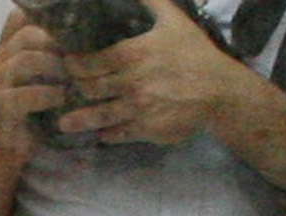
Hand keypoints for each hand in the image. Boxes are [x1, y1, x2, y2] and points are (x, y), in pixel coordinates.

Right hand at [0, 8, 68, 159]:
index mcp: (9, 48)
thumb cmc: (32, 110)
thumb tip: (87, 32)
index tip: (70, 29)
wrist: (5, 149)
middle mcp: (0, 61)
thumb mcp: (42, 76)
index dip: (44, 17)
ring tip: (73, 79)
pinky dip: (48, 95)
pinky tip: (62, 100)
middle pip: (28, 35)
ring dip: (55, 68)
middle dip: (58, 44)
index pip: (19, 17)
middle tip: (80, 58)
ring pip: (25, 60)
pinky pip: (24, 94)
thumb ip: (53, 52)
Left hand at [60, 0, 248, 144]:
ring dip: (78, 119)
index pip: (90, 62)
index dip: (74, 65)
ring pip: (97, 115)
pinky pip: (117, 133)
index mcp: (134, 54)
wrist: (221, 90)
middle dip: (74, 90)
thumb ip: (152, 3)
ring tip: (64, 123)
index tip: (67, 66)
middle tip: (66, 92)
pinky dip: (106, 133)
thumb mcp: (175, 22)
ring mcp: (137, 107)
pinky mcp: (145, 128)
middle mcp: (131, 82)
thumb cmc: (195, 54)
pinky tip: (100, 132)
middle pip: (89, 88)